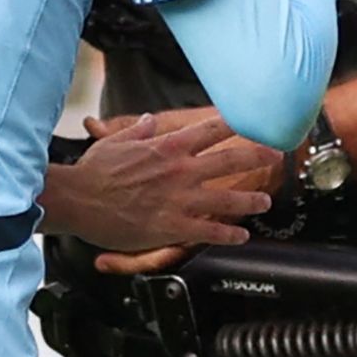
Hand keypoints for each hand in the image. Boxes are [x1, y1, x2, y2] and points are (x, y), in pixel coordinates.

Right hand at [48, 113, 281, 255]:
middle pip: (231, 159)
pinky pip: (209, 231)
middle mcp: (181, 170)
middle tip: (278, 156)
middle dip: (259, 156)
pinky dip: (228, 234)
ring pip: (228, 199)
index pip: (213, 129)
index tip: (257, 120)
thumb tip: (152, 121)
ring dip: (251, 200)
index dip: (239, 123)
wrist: (79, 200)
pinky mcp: (172, 226)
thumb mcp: (117, 142)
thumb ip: (141, 130)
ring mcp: (179, 199)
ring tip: (265, 201)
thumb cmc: (94, 172)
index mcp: (169, 147)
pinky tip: (241, 236)